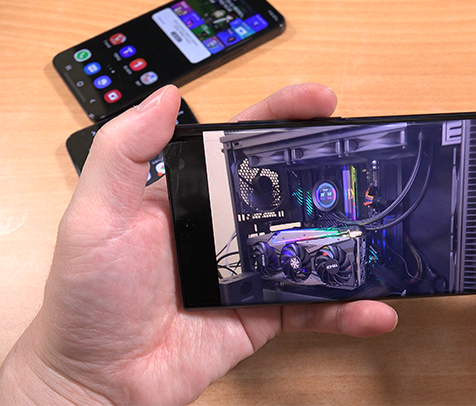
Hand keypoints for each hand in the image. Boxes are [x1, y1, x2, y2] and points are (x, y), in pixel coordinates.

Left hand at [0, 84, 397, 404]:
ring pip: (311, 248)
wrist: (100, 380)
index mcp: (193, 195)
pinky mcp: (263, 315)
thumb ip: (124, 153)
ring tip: (386, 231)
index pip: (244, 143)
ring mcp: (250, 272)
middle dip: (330, 171)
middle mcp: (227, 228)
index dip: (283, 117)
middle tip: (369, 160)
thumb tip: (166, 97)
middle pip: (289, 189)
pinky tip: (375, 310)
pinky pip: (313, 309)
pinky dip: (346, 311)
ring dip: (350, 241)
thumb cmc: (89, 297)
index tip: (322, 100)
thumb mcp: (95, 216)